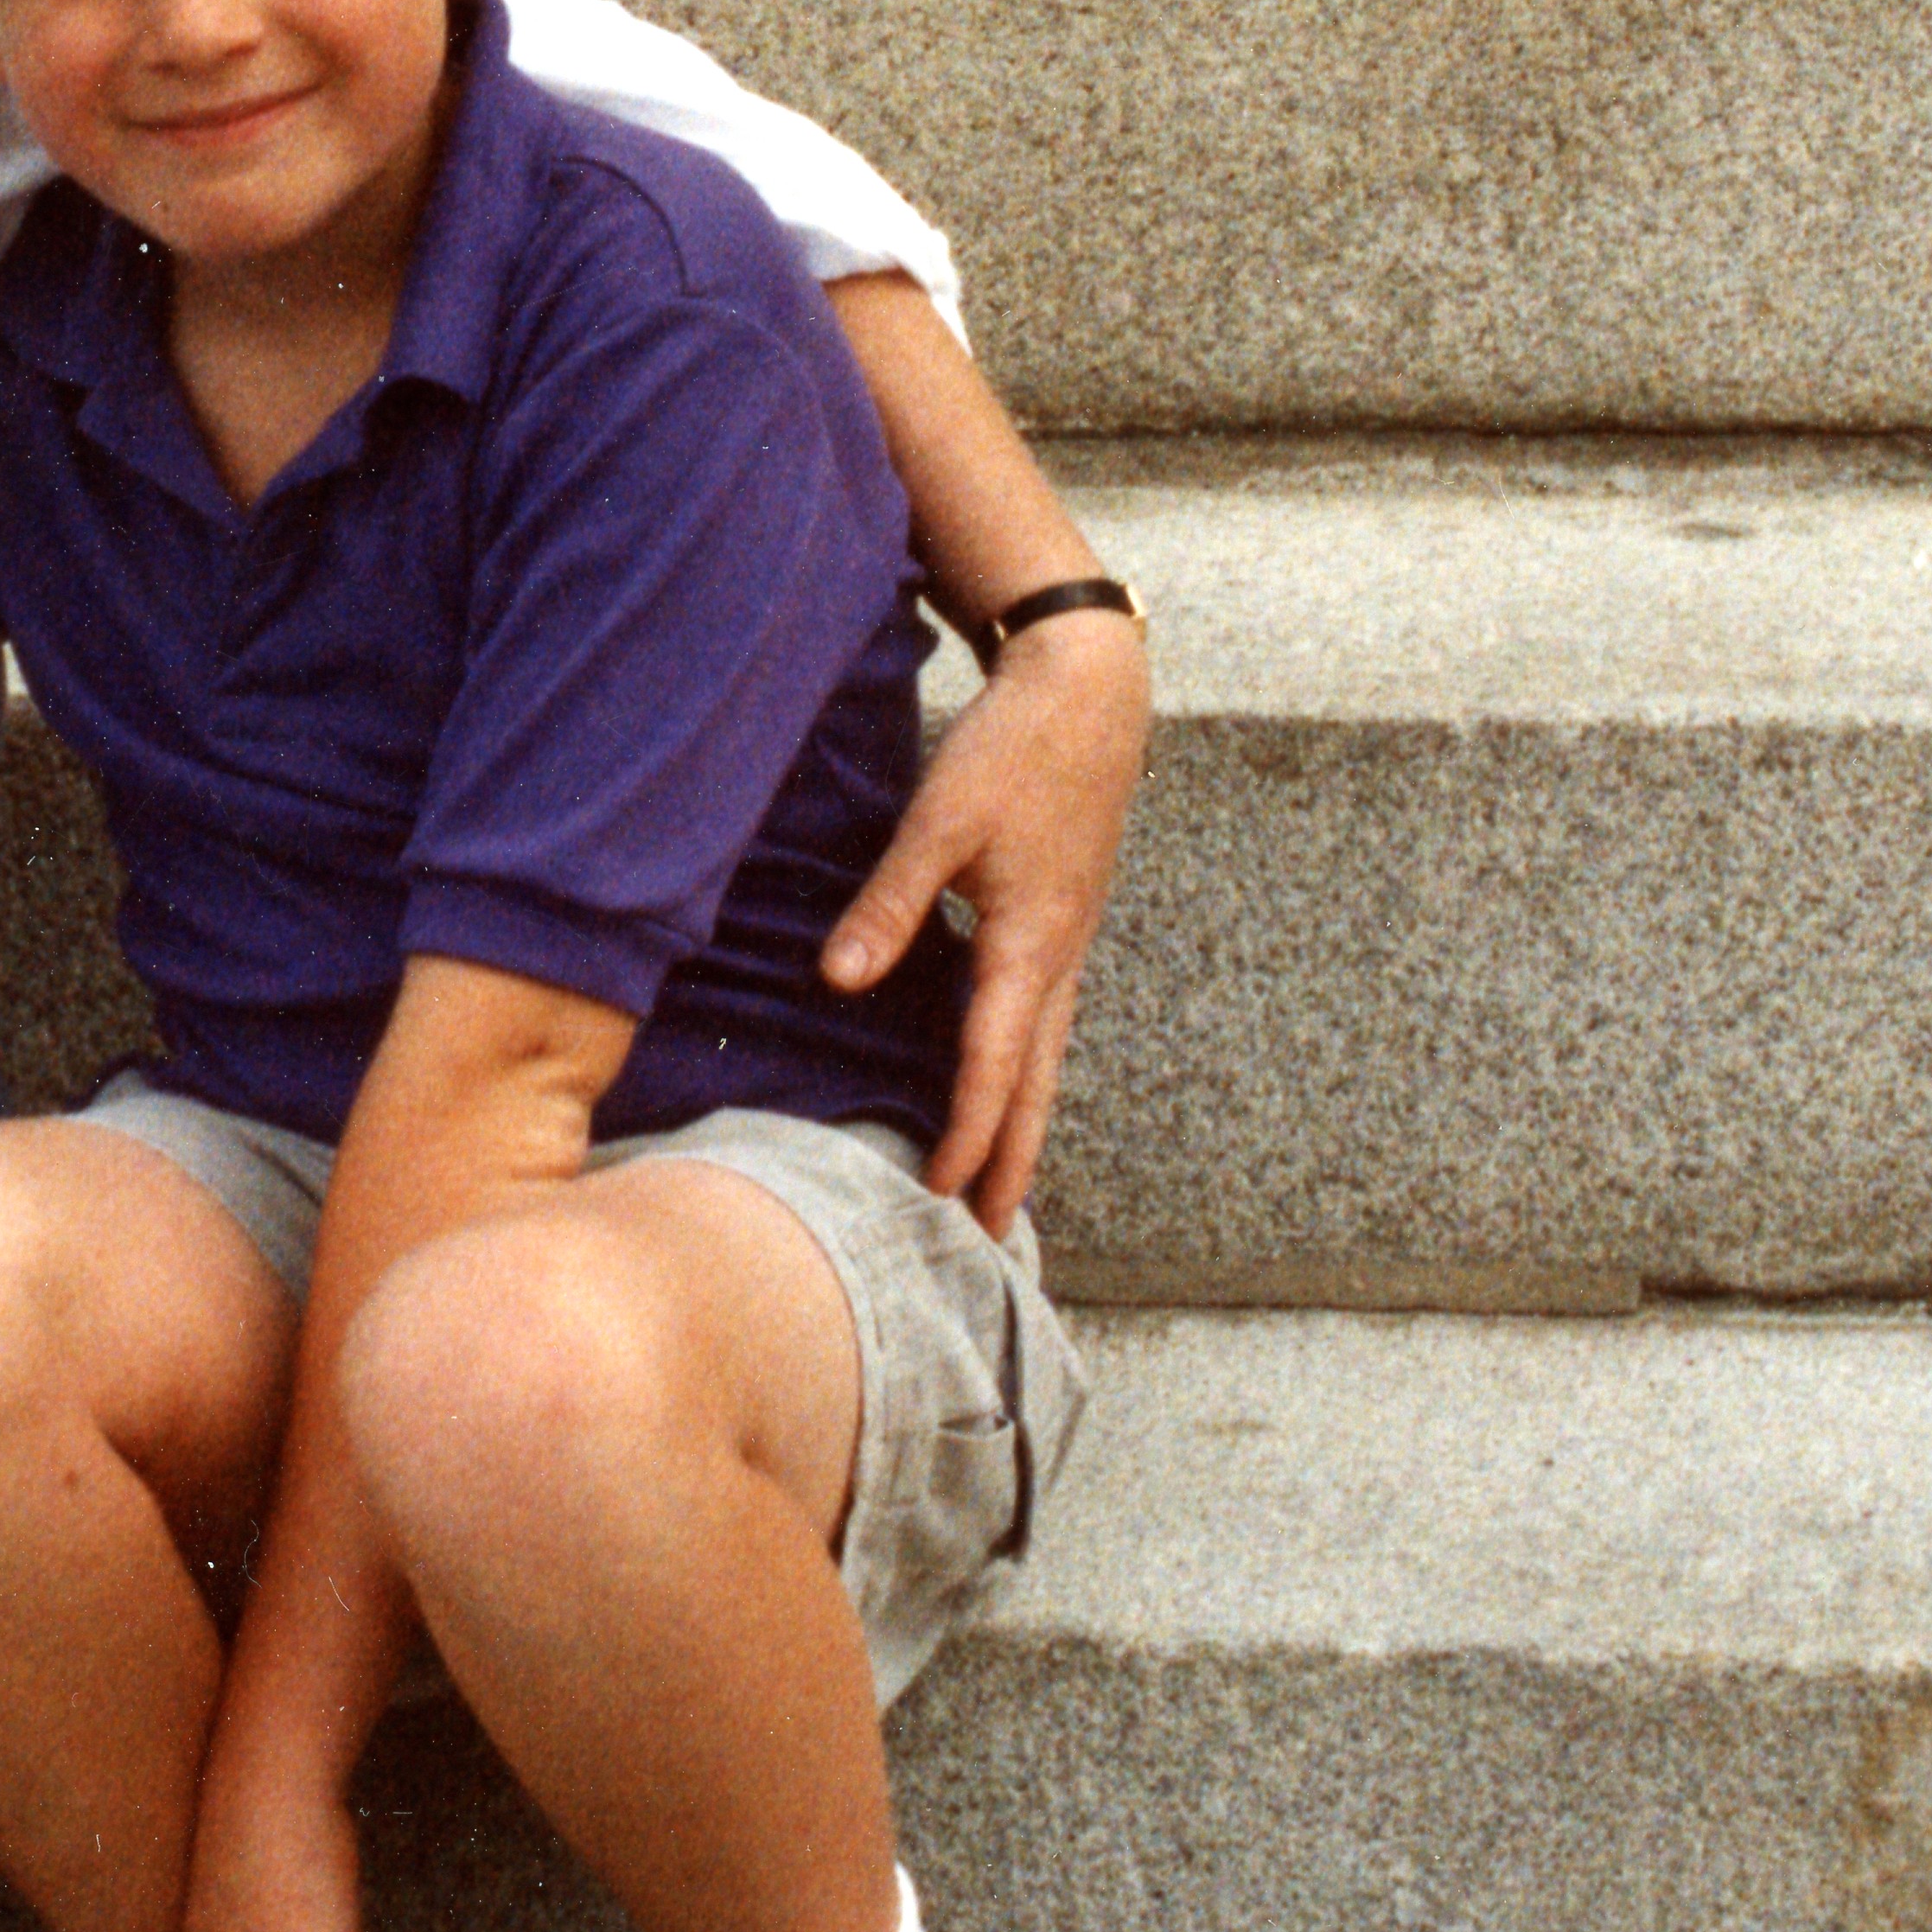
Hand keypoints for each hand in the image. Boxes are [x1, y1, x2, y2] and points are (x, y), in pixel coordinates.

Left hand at [823, 608, 1147, 1232]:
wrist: (1091, 693)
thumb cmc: (1014, 751)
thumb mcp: (940, 821)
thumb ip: (890, 903)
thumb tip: (840, 980)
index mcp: (1031, 944)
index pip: (994, 1064)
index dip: (966, 1133)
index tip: (938, 1192)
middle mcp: (1059, 958)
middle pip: (1035, 1084)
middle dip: (1012, 1162)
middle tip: (991, 1238)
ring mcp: (1066, 944)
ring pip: (1044, 1057)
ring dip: (1021, 1123)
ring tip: (999, 1187)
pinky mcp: (1058, 923)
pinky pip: (1041, 1020)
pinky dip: (1022, 1070)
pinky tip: (999, 1085)